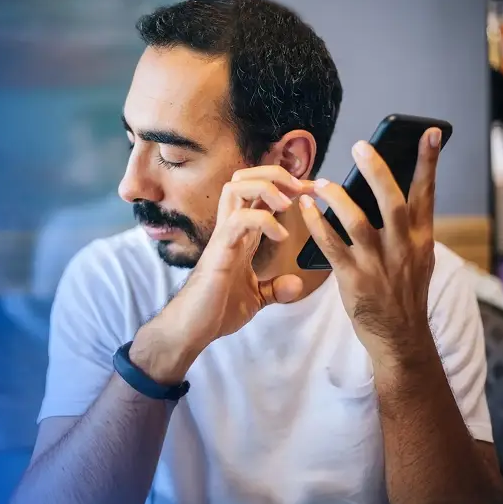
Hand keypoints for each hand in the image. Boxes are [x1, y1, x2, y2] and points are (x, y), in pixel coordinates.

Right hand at [133, 166, 310, 381]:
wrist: (192, 330)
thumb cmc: (216, 311)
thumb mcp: (255, 298)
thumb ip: (274, 288)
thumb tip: (295, 283)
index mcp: (240, 235)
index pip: (258, 194)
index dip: (285, 185)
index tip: (310, 190)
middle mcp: (230, 228)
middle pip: (243, 177)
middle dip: (274, 173)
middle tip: (300, 188)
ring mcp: (223, 236)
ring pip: (236, 187)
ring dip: (267, 187)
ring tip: (288, 204)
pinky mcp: (220, 250)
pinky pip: (240, 219)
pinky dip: (264, 220)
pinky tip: (281, 236)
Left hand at [300, 128, 440, 369]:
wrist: (399, 336)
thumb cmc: (404, 292)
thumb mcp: (417, 259)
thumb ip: (406, 229)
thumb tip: (390, 195)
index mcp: (420, 239)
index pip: (426, 194)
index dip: (428, 163)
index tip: (430, 134)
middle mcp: (402, 248)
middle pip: (392, 202)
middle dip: (377, 172)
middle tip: (360, 147)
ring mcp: (378, 264)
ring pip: (358, 222)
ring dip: (337, 197)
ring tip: (320, 181)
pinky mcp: (354, 279)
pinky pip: (331, 246)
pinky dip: (317, 224)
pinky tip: (306, 209)